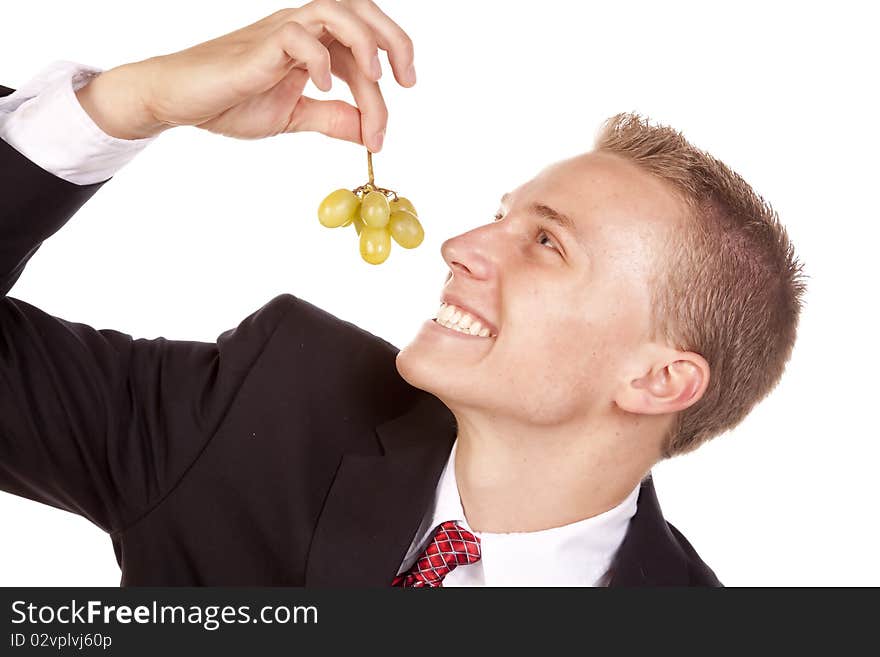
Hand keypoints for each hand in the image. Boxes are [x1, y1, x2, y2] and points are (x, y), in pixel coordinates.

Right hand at [75, 0, 414, 150]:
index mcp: (314, 46)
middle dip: (394, 40)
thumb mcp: (293, 117)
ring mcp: (282, 32)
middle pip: (360, 11)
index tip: (383, 134)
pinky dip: (319, 59)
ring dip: (365, 41)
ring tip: (377, 79)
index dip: (382, 92)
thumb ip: (331, 119)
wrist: (180, 100)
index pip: (364, 53)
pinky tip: (323, 87)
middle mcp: (302, 29)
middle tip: (408, 81)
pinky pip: (297, 35)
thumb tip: (367, 132)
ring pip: (335, 11)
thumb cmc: (230, 101)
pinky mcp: (261, 44)